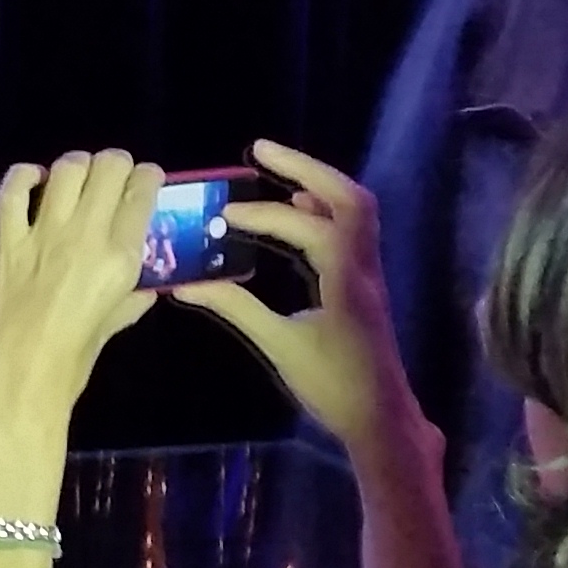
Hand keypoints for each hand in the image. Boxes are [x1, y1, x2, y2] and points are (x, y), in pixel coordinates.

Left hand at [0, 152, 161, 458]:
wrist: (15, 381)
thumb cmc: (69, 365)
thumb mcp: (110, 328)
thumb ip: (129, 301)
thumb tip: (145, 288)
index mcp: (121, 260)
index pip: (141, 194)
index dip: (147, 177)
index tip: (147, 177)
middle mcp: (85, 238)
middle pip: (107, 169)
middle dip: (115, 163)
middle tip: (113, 172)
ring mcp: (41, 236)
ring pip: (65, 170)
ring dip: (75, 165)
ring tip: (77, 174)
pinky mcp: (4, 242)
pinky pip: (11, 191)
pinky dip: (23, 176)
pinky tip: (32, 180)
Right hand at [172, 139, 426, 455]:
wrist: (382, 417)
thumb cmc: (334, 385)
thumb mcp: (280, 346)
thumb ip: (236, 308)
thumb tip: (185, 284)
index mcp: (347, 281)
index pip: (309, 228)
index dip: (264, 216)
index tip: (223, 218)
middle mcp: (365, 267)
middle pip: (348, 197)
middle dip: (304, 167)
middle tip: (258, 150)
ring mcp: (369, 273)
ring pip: (355, 209)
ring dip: (316, 182)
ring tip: (274, 170)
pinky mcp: (364, 282)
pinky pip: (351, 228)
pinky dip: (323, 208)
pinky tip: (296, 208)